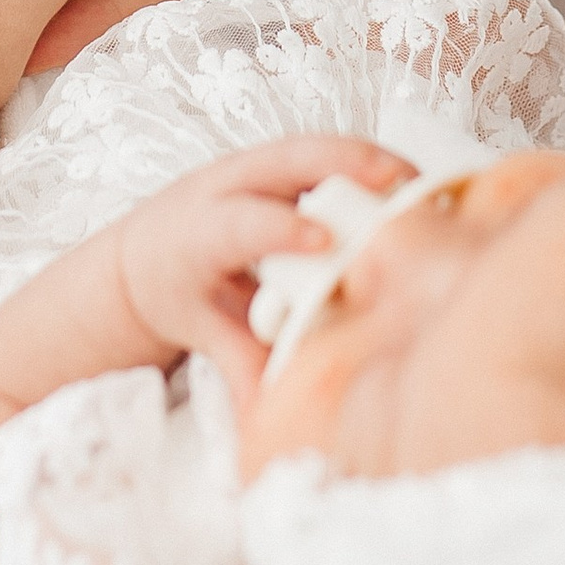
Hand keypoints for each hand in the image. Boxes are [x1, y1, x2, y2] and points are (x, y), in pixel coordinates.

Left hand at [109, 134, 409, 401]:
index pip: (242, 222)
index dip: (280, 227)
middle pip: (285, 158)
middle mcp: (224, 186)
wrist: (139, 255)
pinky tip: (408, 182)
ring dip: (366, 158)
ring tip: (425, 181)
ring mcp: (250, 166)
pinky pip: (322, 153)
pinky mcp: (274, 163)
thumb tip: (268, 417)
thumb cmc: (172, 294)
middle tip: (403, 183)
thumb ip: (238, 366)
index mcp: (200, 232)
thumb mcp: (199, 330)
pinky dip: (364, 161)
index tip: (324, 241)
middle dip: (343, 164)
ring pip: (310, 147)